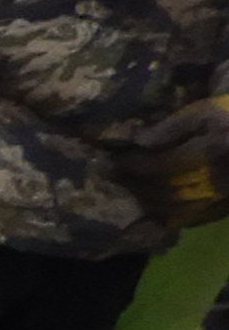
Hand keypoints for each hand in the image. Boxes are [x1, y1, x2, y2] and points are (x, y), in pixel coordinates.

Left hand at [124, 101, 228, 224]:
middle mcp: (214, 179)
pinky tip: (153, 212)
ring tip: (128, 192)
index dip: (132, 165)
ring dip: (147, 203)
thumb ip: (174, 125)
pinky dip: (169, 218)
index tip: (112, 160)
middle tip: (113, 179)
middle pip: (163, 190)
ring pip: (175, 208)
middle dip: (135, 185)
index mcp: (209, 152)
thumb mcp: (207, 110)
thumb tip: (140, 142)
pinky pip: (192, 219)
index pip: (158, 164)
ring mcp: (222, 197)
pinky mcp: (226, 207)